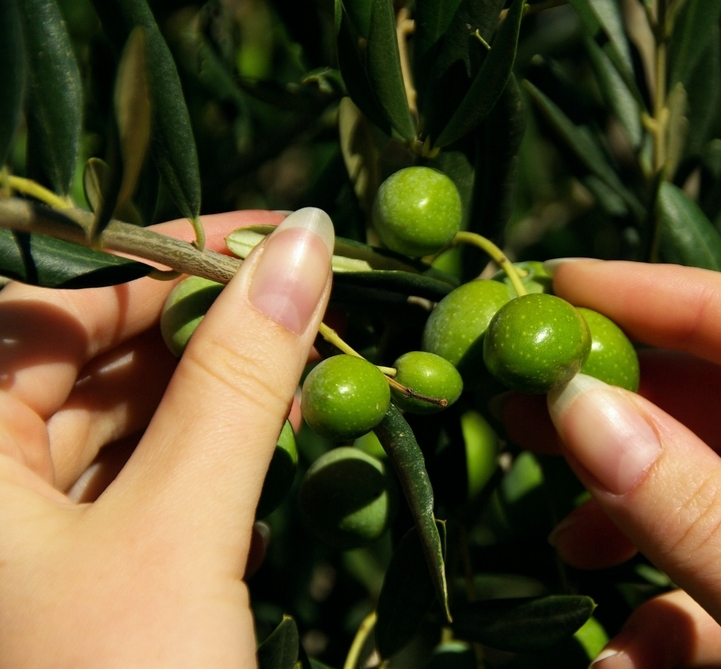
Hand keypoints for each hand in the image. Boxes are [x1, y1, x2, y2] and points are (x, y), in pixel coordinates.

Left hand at [0, 209, 332, 666]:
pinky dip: (199, 447)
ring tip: (296, 365)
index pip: (49, 301)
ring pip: (114, 414)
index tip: (274, 233)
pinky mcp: (65, 566)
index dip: (167, 258)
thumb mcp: (179, 532)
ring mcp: (15, 528)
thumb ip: (240, 380)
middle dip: (198, 323)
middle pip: (84, 352)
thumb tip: (302, 241)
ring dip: (208, 387)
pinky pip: (129, 472)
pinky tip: (261, 435)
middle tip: (302, 300)